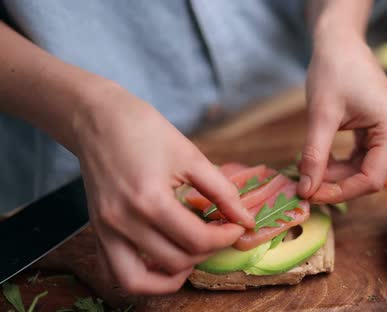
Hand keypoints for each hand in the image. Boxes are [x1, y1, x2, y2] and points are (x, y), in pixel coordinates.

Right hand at [72, 82, 254, 294]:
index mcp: (150, 200)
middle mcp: (124, 222)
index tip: (238, 226)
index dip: (226, 237)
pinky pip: (113, 274)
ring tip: (192, 256)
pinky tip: (161, 262)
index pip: (197, 240)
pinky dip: (140, 279)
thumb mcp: (190, 155)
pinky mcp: (97, 232)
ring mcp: (105, 231)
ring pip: (139, 282)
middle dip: (207, 251)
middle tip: (219, 232)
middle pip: (176, 261)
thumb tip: (245, 219)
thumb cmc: (145, 130)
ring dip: (172, 276)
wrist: (99, 119)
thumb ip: (222, 191)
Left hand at [298, 33, 386, 202]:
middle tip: (305, 186)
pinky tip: (319, 162)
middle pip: (369, 176)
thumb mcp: (321, 115)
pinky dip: (341, 163)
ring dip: (337, 175)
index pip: (371, 178)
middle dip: (336, 184)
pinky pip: (362, 157)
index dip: (340, 192)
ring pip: (365, 169)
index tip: (310, 194)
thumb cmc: (334, 70)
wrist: (340, 42)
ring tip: (308, 173)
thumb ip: (315, 155)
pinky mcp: (381, 131)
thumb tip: (306, 190)